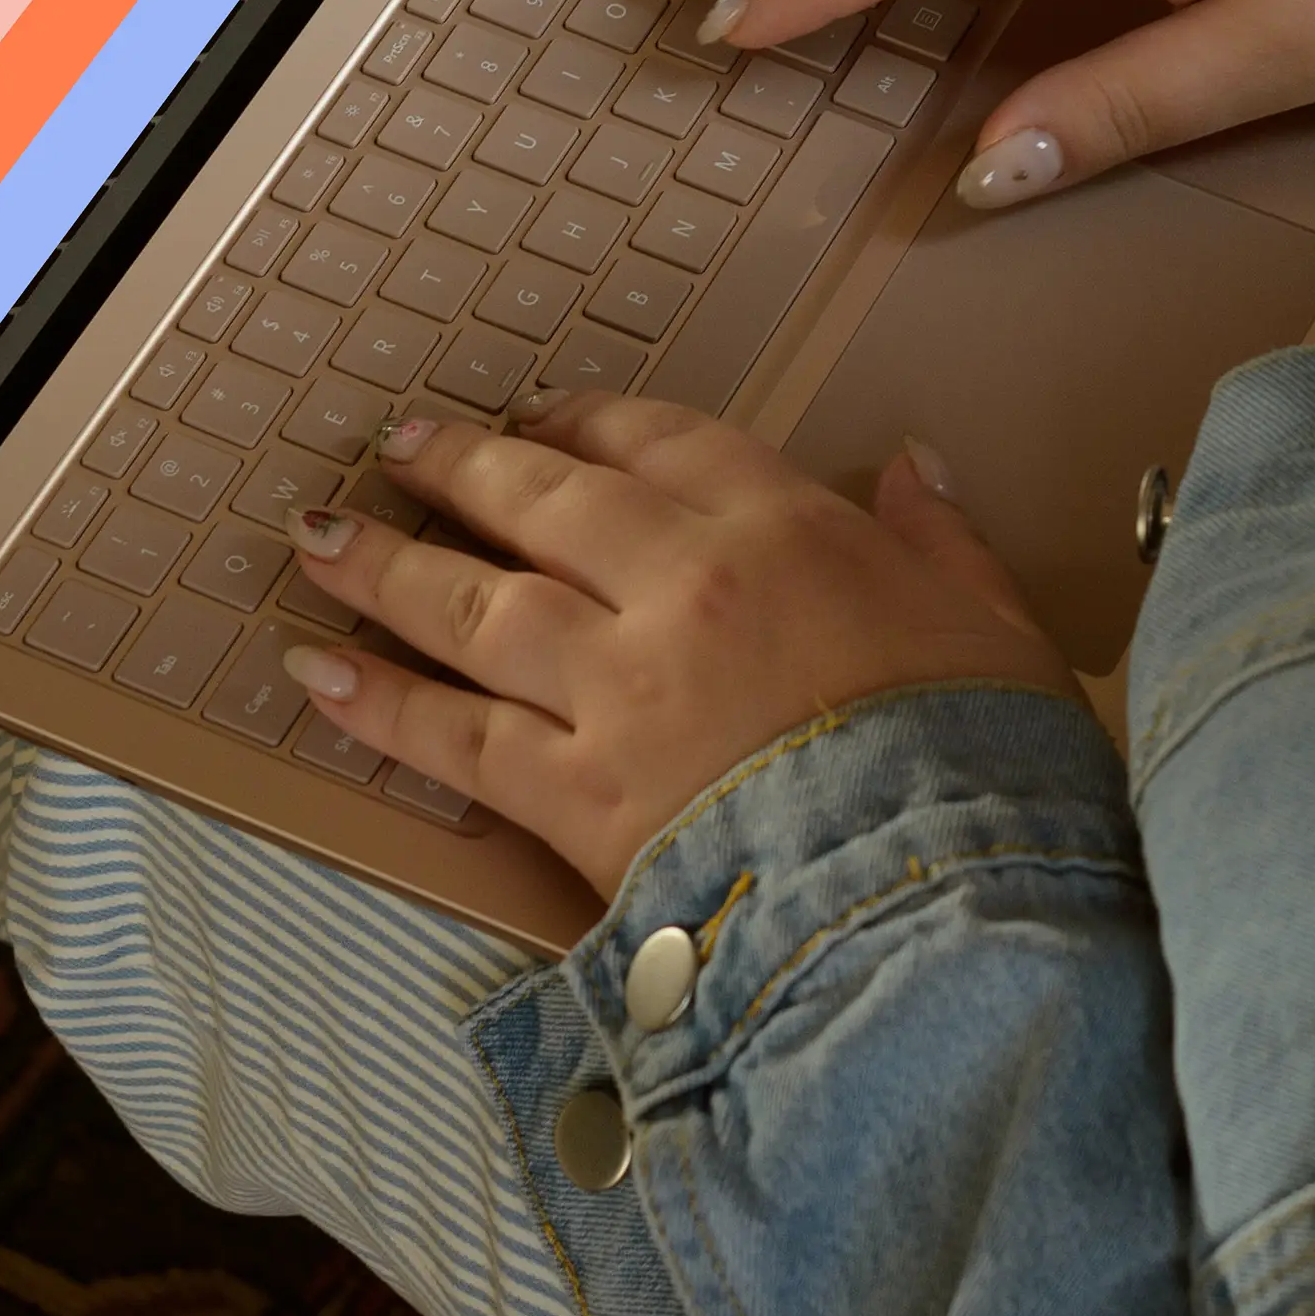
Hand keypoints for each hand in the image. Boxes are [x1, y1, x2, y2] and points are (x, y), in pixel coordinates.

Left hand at [267, 397, 1078, 895]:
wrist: (938, 901)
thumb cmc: (985, 770)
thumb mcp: (998, 632)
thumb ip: (946, 542)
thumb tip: (914, 466)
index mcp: (786, 532)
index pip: (663, 445)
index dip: (589, 422)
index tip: (539, 414)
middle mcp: (682, 588)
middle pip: (546, 505)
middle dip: (463, 469)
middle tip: (400, 445)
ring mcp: (617, 690)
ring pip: (476, 605)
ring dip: (387, 566)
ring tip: (320, 535)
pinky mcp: (576, 797)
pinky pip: (455, 739)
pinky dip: (379, 703)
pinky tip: (315, 674)